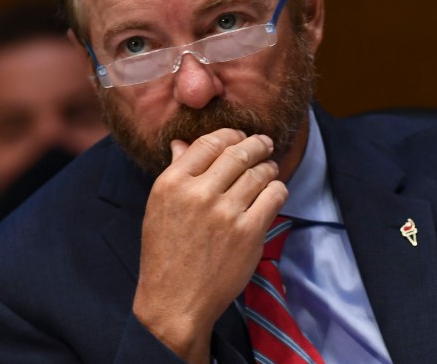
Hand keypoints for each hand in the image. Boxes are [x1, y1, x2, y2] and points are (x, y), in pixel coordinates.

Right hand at [132, 128, 287, 363]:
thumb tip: (183, 142)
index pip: (209, 142)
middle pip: (239, 152)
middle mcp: (199, 193)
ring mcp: (226, 213)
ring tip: (270, 168)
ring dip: (269, 167)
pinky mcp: (249, 232)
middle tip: (264, 144)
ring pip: (260, 172)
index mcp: (172, 183)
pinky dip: (278, 189)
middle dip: (256, 144)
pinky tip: (274, 192)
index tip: (240, 137)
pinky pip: (274, 195)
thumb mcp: (159, 207)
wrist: (175, 302)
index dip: (231, 135)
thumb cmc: (165, 254)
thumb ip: (175, 171)